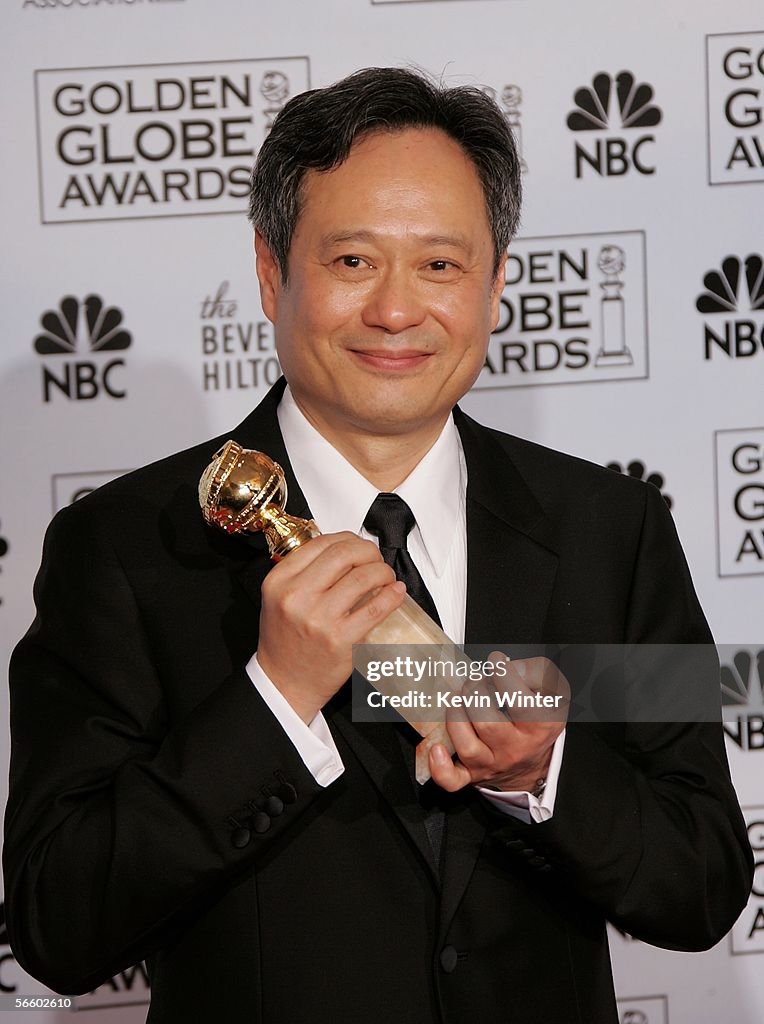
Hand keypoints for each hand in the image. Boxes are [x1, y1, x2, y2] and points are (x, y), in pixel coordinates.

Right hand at [257, 532, 405, 722]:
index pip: (321, 543)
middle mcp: (297, 596)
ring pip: (363, 576)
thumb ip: (303, 571)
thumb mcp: (279, 598)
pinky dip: (392, 595)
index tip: (358, 547)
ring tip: (386, 578)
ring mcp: (320, 618)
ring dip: (383, 571)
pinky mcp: (341, 639)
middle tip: (375, 560)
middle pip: (344, 553)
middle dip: (368, 551)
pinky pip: (376, 608)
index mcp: (280, 581)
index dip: (348, 539)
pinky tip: (395, 592)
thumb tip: (344, 550)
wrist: (284, 684)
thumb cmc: (285, 641)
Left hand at [427, 655, 568, 792]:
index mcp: (540, 726)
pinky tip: (437, 748)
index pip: (521, 702)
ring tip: (457, 701)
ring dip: (455, 717)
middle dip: (474, 694)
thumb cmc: (538, 716)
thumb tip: (506, 666)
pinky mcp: (471, 774)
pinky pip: (453, 780)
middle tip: (473, 682)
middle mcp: (516, 748)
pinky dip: (440, 768)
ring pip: (467, 746)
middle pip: (488, 724)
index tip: (496, 662)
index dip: (503, 675)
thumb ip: (535, 671)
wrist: (533, 758)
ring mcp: (492, 763)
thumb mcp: (552, 689)